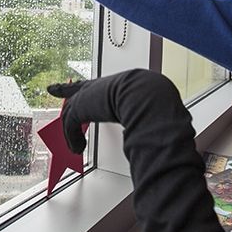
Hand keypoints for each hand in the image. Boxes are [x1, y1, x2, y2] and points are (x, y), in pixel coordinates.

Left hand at [48, 70, 226, 231]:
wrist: (146, 94)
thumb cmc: (154, 100)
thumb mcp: (154, 109)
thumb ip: (158, 118)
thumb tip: (178, 126)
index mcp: (114, 85)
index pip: (97, 84)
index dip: (87, 85)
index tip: (77, 82)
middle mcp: (98, 87)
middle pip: (75, 88)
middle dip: (62, 89)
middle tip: (52, 88)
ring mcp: (87, 95)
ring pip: (72, 114)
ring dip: (73, 134)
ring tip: (77, 149)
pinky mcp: (79, 106)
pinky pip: (70, 126)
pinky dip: (73, 139)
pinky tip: (79, 149)